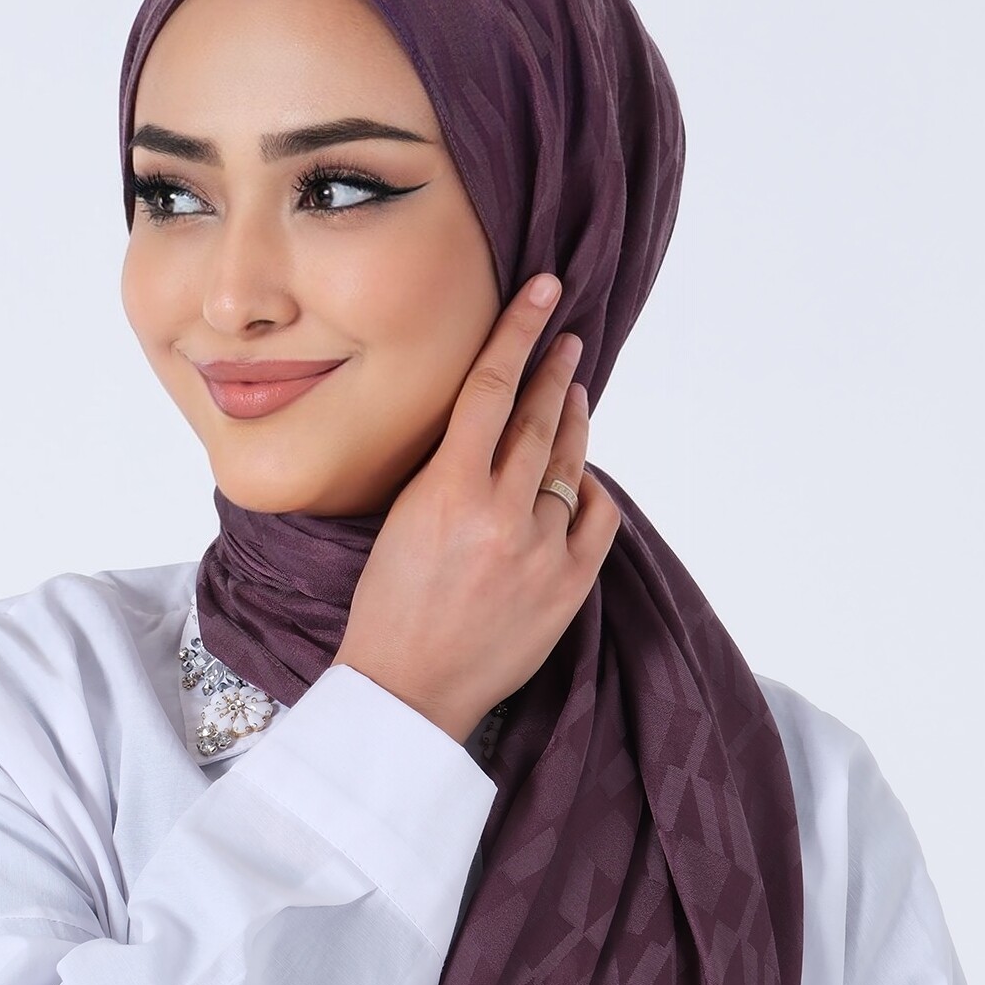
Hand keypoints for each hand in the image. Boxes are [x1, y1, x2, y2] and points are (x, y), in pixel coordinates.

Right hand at [332, 273, 620, 743]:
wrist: (406, 692)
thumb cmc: (387, 610)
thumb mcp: (398, 521)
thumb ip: (446, 471)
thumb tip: (489, 428)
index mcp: (447, 492)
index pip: (491, 388)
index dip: (519, 331)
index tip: (545, 292)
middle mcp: (500, 513)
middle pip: (539, 417)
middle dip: (557, 370)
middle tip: (568, 339)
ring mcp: (541, 550)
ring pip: (569, 462)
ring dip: (573, 425)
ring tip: (573, 398)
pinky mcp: (568, 585)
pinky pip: (597, 516)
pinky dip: (589, 490)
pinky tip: (579, 480)